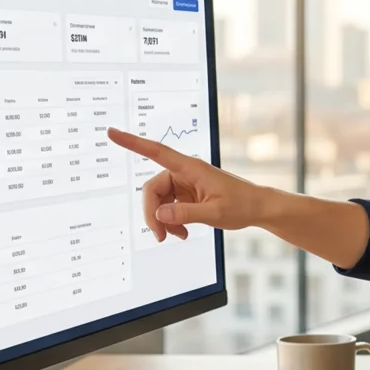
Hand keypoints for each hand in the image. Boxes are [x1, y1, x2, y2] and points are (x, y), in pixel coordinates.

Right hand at [107, 127, 268, 239]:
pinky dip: (171, 222)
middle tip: (160, 236)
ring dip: (162, 221)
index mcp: (190, 168)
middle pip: (152, 190)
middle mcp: (184, 173)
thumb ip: (185, 214)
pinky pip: (168, 207)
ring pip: (158, 201)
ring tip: (176, 236)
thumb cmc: (241, 205)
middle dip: (153, 214)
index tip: (112, 132)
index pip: (156, 152)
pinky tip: (182, 232)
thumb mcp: (214, 213)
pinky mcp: (186, 195)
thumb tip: (159, 215)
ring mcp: (184, 184)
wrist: (257, 208)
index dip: (132, 143)